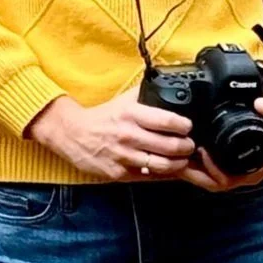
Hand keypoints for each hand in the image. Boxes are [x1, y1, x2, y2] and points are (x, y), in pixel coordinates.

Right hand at [26, 88, 194, 181]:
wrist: (72, 134)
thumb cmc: (101, 118)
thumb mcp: (123, 100)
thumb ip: (146, 93)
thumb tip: (168, 86)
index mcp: (131, 114)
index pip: (168, 121)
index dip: (184, 126)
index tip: (188, 127)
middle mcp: (128, 136)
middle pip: (170, 146)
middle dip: (187, 146)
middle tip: (190, 144)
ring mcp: (124, 156)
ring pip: (163, 165)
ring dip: (179, 163)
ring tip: (182, 158)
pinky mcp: (119, 173)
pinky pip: (149, 177)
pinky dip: (163, 174)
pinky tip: (168, 169)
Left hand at [179, 91, 262, 192]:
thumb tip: (261, 104)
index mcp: (255, 170)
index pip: (226, 180)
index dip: (210, 170)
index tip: (200, 152)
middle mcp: (244, 174)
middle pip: (210, 182)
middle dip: (189, 173)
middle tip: (172, 156)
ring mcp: (236, 170)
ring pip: (206, 177)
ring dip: (188, 168)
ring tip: (169, 153)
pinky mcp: (231, 163)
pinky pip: (209, 169)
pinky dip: (194, 162)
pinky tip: (181, 150)